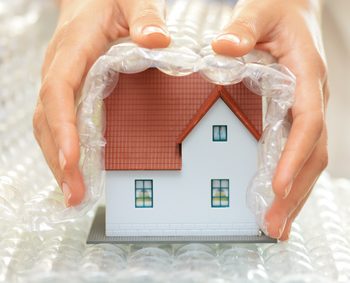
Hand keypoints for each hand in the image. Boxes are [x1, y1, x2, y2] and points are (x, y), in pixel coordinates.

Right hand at [33, 0, 169, 205]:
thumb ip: (145, 17)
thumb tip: (158, 40)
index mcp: (73, 48)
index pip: (59, 91)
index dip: (63, 128)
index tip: (72, 160)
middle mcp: (59, 68)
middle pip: (48, 119)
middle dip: (59, 159)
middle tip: (74, 195)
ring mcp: (60, 81)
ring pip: (48, 125)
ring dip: (57, 161)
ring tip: (73, 193)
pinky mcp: (67, 89)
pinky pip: (58, 122)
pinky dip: (63, 149)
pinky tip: (74, 170)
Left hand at [212, 0, 328, 239]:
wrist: (291, 13)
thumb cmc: (277, 12)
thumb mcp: (260, 11)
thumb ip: (244, 28)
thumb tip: (223, 48)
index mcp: (306, 75)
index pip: (306, 123)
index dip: (293, 156)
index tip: (277, 187)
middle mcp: (311, 98)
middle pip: (311, 153)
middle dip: (294, 191)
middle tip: (274, 226)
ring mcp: (305, 110)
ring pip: (308, 159)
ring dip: (294, 195)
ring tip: (277, 226)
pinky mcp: (295, 117)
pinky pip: (297, 153)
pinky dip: (290, 180)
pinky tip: (278, 200)